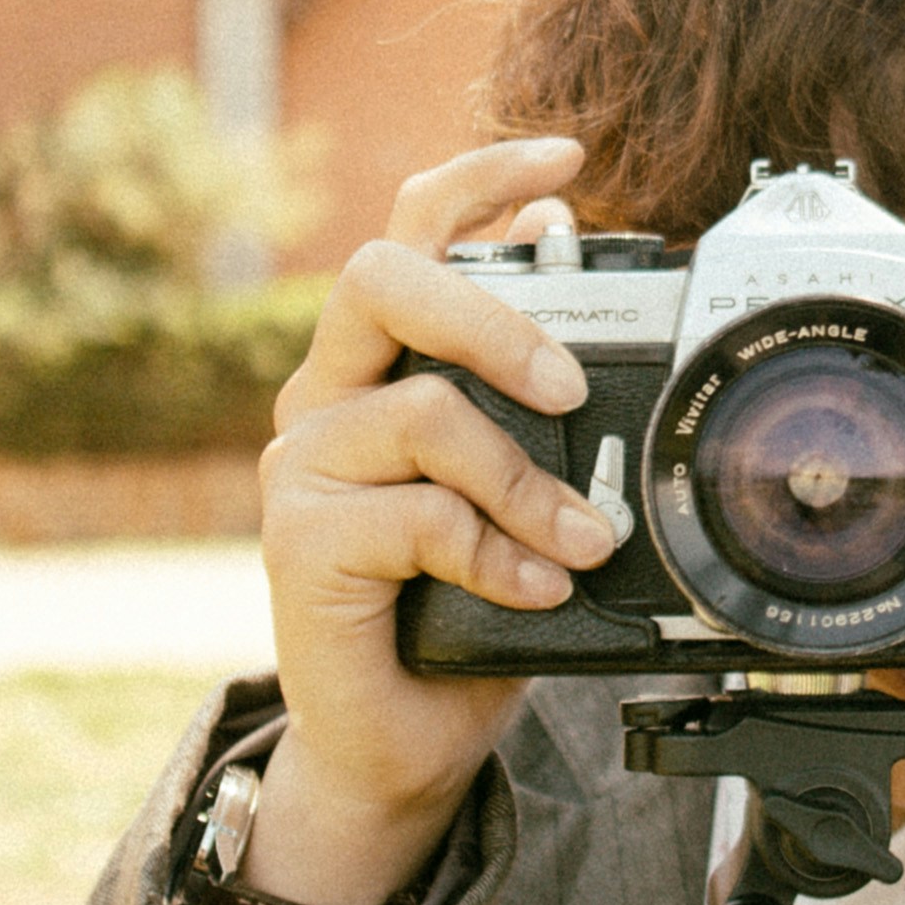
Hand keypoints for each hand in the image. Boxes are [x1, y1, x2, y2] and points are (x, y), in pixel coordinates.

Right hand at [246, 140, 624, 904]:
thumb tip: (604, 318)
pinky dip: (499, 553)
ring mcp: (305, 465)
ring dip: (526, 481)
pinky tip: (537, 588)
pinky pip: (419, 517)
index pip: (411, 230)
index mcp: (382, 362)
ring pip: (422, 412)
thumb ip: (545, 409)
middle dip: (492, 316)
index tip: (566, 162)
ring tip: (586, 541)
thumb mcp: (526, 492)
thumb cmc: (471, 611)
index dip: (481, 178)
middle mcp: (328, 395)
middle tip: (568, 384)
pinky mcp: (300, 541)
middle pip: (384, 279)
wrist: (405, 743)